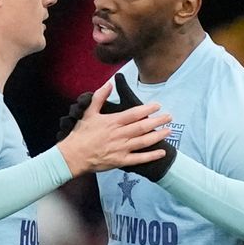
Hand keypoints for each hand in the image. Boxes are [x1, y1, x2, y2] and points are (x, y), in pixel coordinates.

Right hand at [56, 81, 171, 176]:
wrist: (73, 156)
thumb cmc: (81, 134)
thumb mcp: (88, 113)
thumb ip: (99, 97)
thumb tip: (108, 84)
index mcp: (113, 122)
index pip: (134, 113)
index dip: (148, 109)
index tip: (157, 106)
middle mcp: (119, 135)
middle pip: (143, 126)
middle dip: (158, 121)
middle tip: (169, 117)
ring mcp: (121, 148)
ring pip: (144, 141)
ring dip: (158, 136)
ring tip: (168, 131)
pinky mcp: (120, 161)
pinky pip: (139, 158)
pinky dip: (151, 156)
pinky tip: (161, 152)